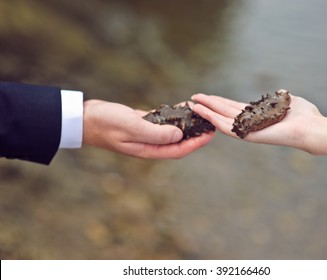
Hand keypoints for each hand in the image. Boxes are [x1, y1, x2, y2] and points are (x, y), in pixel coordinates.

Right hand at [82, 100, 214, 158]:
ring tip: (200, 113)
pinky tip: (182, 106)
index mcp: (148, 149)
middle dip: (195, 134)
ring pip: (172, 131)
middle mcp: (149, 144)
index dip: (196, 144)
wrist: (85, 118)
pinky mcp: (141, 123)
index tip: (210, 135)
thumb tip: (180, 136)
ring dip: (186, 123)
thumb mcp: (132, 127)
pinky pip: (162, 121)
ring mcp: (145, 134)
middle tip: (210, 123)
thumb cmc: (106, 123)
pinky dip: (173, 115)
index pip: (178, 149)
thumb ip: (156, 133)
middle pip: (178, 142)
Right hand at [192, 93, 321, 151]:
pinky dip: (214, 119)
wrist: (311, 128)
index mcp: (256, 114)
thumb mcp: (288, 100)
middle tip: (194, 98)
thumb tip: (281, 92)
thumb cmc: (304, 115)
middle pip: (223, 112)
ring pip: (221, 119)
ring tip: (194, 104)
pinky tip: (204, 112)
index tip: (207, 97)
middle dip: (208, 105)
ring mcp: (248, 129)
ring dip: (207, 111)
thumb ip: (281, 97)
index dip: (218, 101)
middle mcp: (249, 122)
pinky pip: (228, 127)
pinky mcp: (248, 135)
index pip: (232, 107)